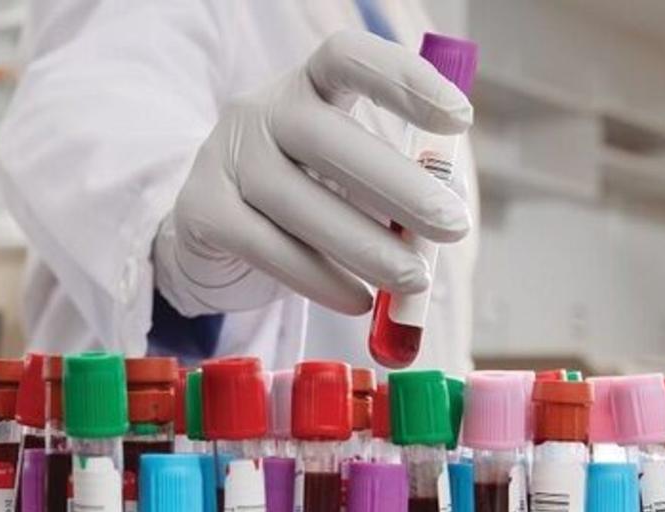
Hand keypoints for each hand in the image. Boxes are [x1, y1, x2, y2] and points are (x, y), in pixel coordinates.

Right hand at [153, 30, 471, 316]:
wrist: (219, 227)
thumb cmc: (311, 193)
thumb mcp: (355, 176)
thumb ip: (401, 185)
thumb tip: (451, 208)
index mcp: (310, 86)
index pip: (349, 58)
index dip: (404, 81)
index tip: (460, 119)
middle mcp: (262, 110)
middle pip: (327, 138)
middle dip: (399, 186)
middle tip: (453, 227)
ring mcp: (225, 157)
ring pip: (299, 203)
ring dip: (366, 246)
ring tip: (415, 279)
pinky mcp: (203, 211)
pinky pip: (268, 249)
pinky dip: (321, 280)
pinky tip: (361, 301)